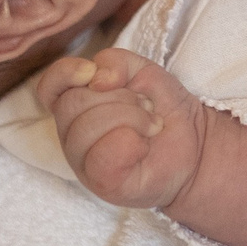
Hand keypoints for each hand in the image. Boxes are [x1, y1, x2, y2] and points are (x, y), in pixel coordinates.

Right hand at [37, 48, 206, 211]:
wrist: (197, 146)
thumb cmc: (163, 109)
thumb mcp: (142, 71)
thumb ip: (115, 62)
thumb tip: (95, 77)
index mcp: (76, 106)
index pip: (50, 87)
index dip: (65, 74)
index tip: (92, 72)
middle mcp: (72, 135)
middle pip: (72, 103)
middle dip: (119, 97)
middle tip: (146, 106)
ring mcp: (84, 163)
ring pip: (87, 127)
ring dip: (132, 118)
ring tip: (151, 125)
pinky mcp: (102, 184)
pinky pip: (103, 156)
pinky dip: (131, 143)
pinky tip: (144, 146)